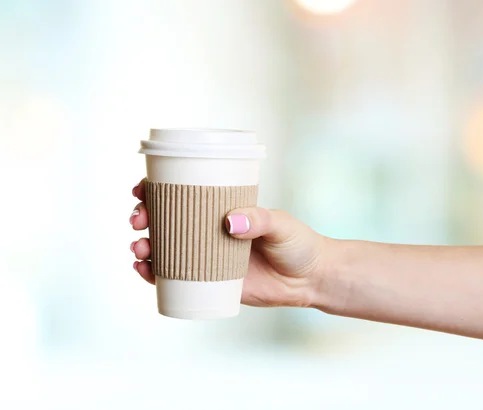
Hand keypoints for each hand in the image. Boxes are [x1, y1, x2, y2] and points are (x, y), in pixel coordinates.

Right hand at [130, 178, 331, 307]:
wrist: (311, 280)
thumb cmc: (299, 244)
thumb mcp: (281, 224)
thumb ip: (260, 220)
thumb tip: (231, 222)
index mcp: (222, 210)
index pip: (183, 195)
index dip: (156, 191)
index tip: (142, 190)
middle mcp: (209, 232)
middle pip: (165, 221)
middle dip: (143, 218)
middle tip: (139, 220)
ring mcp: (207, 258)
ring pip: (165, 249)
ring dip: (144, 246)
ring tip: (140, 248)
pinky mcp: (210, 283)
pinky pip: (175, 278)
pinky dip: (154, 275)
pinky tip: (144, 271)